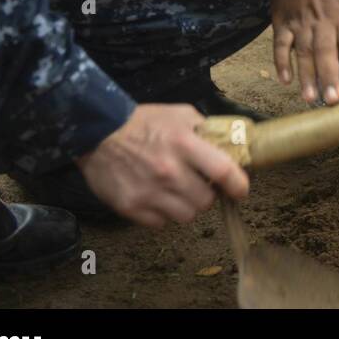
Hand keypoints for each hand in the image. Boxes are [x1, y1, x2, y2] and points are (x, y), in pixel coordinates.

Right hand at [76, 104, 249, 227]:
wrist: (97, 132)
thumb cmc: (143, 122)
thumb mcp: (180, 114)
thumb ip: (206, 130)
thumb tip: (231, 144)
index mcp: (185, 144)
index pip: (224, 172)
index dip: (239, 185)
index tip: (241, 190)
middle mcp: (169, 171)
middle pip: (206, 201)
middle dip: (209, 195)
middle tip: (200, 185)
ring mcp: (149, 192)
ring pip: (187, 216)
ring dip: (187, 206)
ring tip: (178, 192)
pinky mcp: (130, 207)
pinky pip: (161, 223)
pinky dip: (163, 214)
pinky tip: (157, 197)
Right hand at [267, 0, 338, 104]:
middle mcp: (323, 21)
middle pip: (326, 52)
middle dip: (330, 77)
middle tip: (332, 100)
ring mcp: (300, 23)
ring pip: (304, 52)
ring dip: (307, 76)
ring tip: (311, 98)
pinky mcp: (282, 23)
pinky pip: (280, 45)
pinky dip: (281, 62)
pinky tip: (285, 80)